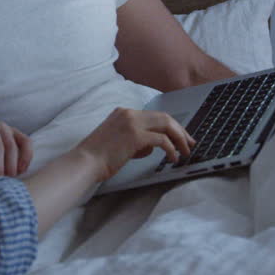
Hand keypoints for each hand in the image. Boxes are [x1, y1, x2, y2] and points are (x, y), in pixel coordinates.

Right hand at [75, 107, 195, 182]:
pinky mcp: (135, 136)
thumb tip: (151, 147)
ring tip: (185, 152)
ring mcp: (132, 123)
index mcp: (123, 113)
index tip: (180, 137)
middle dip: (180, 131)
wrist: (85, 162)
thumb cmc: (98, 157)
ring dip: (179, 139)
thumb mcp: (118, 142)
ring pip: (166, 125)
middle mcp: (129, 113)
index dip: (171, 126)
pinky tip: (172, 158)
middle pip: (164, 117)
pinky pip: (162, 140)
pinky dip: (171, 149)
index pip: (154, 115)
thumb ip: (135, 140)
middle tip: (190, 143)